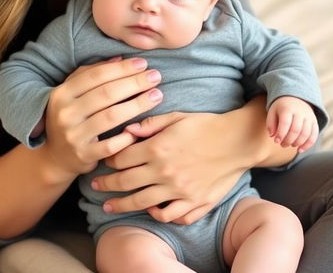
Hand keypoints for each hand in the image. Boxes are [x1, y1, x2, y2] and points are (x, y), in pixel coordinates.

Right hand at [41, 57, 163, 181]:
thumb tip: (119, 58)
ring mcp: (73, 135)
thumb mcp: (74, 93)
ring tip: (156, 95)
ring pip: (111, 116)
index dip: (122, 68)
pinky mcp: (84, 155)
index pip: (96, 75)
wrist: (57, 156)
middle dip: (134, 83)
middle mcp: (65, 113)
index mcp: (62, 93)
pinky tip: (143, 127)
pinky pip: (111, 145)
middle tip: (155, 77)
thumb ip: (92, 73)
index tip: (143, 63)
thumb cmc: (72, 117)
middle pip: (106, 94)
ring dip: (138, 105)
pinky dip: (127, 136)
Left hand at [90, 110, 246, 224]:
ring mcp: (180, 190)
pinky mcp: (195, 203)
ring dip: (122, 204)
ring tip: (109, 206)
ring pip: (142, 203)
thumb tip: (126, 130)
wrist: (238, 141)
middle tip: (95, 186)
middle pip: (126, 182)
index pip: (121, 157)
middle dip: (106, 184)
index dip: (108, 159)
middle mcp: (165, 171)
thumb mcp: (175, 117)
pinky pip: (170, 215)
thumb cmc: (205, 125)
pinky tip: (149, 210)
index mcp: (158, 147)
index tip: (102, 160)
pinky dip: (157, 215)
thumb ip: (149, 124)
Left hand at [266, 96, 318, 151]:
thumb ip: (271, 124)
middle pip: (296, 130)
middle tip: (282, 145)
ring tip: (290, 145)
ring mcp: (309, 117)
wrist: (295, 97)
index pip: (285, 123)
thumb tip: (273, 136)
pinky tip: (300, 150)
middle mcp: (300, 112)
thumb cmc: (281, 108)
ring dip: (297, 143)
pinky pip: (314, 135)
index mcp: (287, 108)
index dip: (281, 134)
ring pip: (306, 134)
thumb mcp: (272, 111)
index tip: (276, 141)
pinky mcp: (314, 122)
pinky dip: (308, 145)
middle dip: (288, 140)